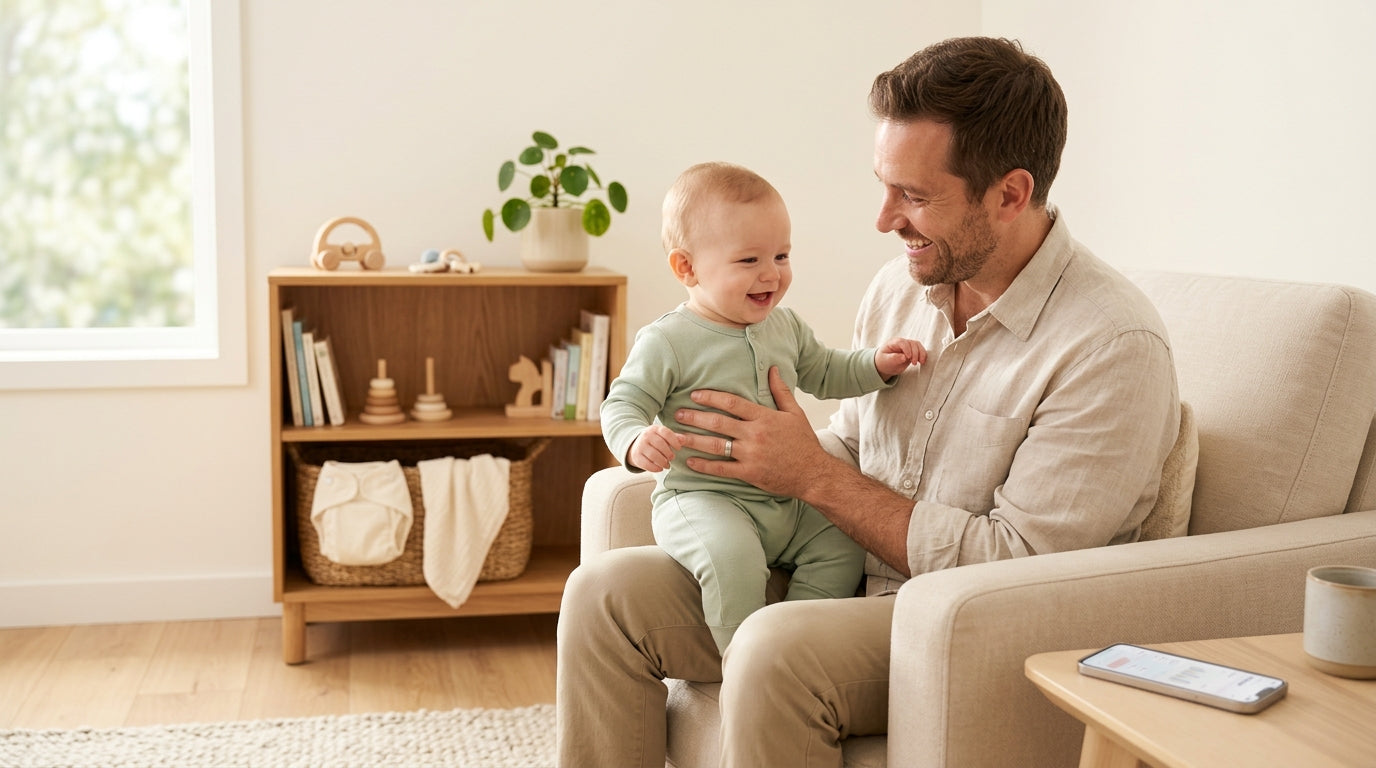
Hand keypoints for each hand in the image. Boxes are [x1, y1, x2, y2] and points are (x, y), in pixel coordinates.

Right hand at [627, 424, 683, 472]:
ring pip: (653, 455)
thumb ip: (675, 437)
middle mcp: (646, 436)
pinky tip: (660, 469)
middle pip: (660, 445)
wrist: (636, 444)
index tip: (678, 448)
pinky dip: (655, 468)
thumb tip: (684, 440)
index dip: (674, 441)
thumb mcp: (663, 436)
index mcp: (655, 429)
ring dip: (663, 462)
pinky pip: (646, 464)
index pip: (666, 433)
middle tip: (672, 458)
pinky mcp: (636, 456)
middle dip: (668, 453)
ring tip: (667, 465)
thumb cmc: (655, 440)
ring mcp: (640, 446)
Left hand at [676, 366, 823, 497]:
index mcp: (764, 417)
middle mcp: (755, 434)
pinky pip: (722, 469)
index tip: (695, 394)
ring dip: (693, 440)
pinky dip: (704, 466)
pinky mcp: (749, 473)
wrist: (814, 473)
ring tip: (675, 436)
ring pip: (716, 445)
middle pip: (718, 423)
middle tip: (677, 413)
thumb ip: (781, 390)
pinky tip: (690, 461)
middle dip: (695, 417)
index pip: (732, 403)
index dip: (711, 397)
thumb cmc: (804, 442)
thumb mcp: (795, 413)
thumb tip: (773, 368)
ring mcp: (751, 455)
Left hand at [875, 337, 926, 378]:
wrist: (886, 365)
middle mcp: (902, 342)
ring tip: (921, 362)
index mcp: (893, 342)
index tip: (908, 357)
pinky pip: (920, 350)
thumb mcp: (885, 361)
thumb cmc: (884, 361)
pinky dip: (923, 355)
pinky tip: (922, 361)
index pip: (902, 342)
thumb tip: (904, 357)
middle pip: (912, 343)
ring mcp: (908, 346)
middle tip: (914, 363)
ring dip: (921, 353)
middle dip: (915, 353)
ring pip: (918, 345)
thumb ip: (893, 358)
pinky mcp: (913, 351)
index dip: (907, 349)